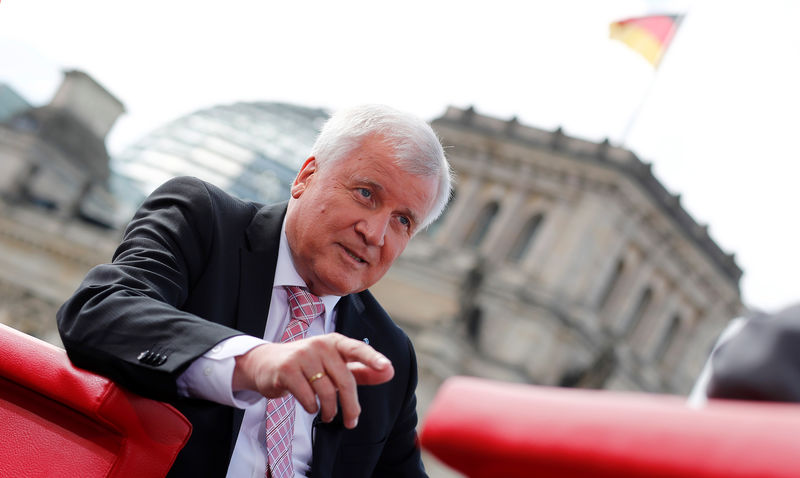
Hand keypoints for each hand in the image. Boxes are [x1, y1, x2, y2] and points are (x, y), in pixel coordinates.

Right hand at [232, 332, 393, 428]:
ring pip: (326, 391)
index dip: (373, 359)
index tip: (387, 368)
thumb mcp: (334, 364)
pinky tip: (310, 406)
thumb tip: (390, 372)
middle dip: (351, 405)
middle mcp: (320, 345)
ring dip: (329, 410)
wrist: (266, 364)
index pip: (357, 349)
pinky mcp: (287, 369)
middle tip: (352, 421)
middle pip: (344, 380)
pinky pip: (307, 396)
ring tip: (328, 414)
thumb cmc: (307, 365)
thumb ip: (362, 370)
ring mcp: (302, 356)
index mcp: (335, 342)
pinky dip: (312, 407)